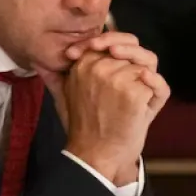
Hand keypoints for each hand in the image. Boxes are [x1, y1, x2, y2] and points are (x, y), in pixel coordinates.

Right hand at [37, 33, 168, 183]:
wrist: (94, 156)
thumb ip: (57, 77)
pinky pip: (156, 83)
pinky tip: (144, 108)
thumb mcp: (64, 97)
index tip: (119, 61)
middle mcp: (98, 67)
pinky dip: (156, 95)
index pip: (114, 40)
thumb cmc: (82, 127)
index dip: (122, 47)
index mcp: (83, 64)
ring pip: (145, 67)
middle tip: (130, 92)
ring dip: (146, 85)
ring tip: (133, 104)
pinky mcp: (132, 93)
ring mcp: (116, 79)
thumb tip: (39, 63)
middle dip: (137, 70)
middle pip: (134, 53)